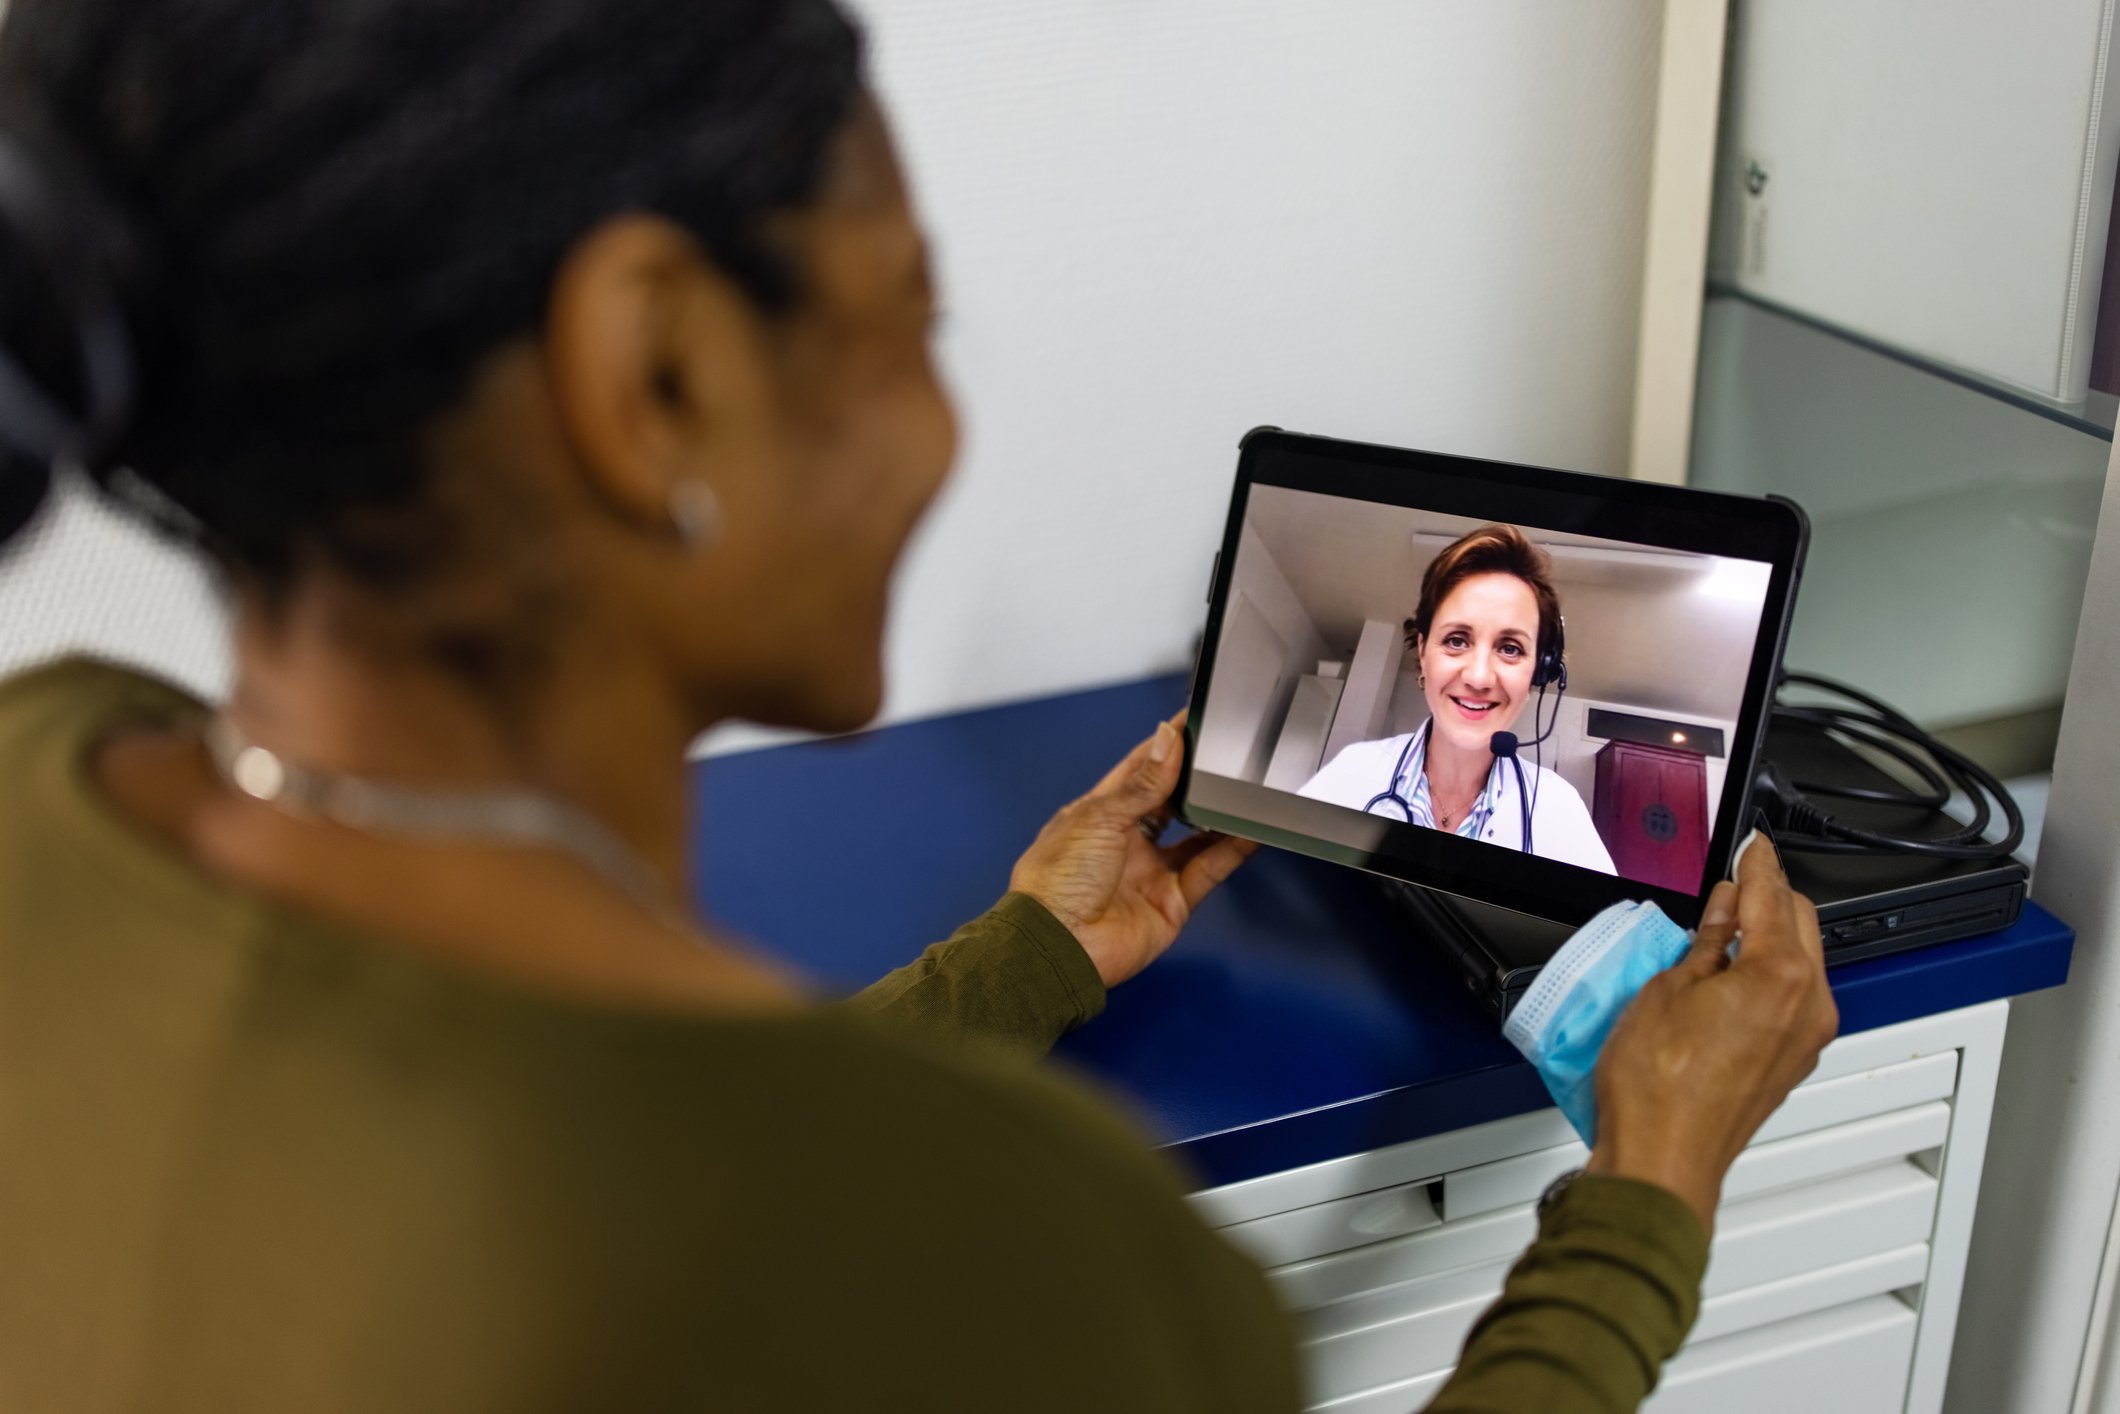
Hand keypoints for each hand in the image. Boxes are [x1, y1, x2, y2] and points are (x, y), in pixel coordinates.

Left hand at [1009, 712, 1259, 987]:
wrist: (1059, 946)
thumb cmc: (1057, 881)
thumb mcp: (1099, 817)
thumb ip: (1143, 783)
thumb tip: (1168, 738)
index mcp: (1099, 813)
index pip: (1140, 770)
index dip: (1167, 746)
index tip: (1193, 721)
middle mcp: (1127, 840)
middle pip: (1172, 802)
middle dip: (1197, 779)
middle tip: (1227, 753)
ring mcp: (1151, 871)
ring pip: (1197, 836)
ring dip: (1220, 815)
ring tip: (1246, 787)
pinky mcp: (1173, 902)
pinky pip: (1210, 870)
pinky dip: (1233, 851)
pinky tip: (1252, 830)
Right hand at [1585, 836, 1838, 1230]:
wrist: (1662, 1158)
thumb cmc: (1657, 1085)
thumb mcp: (1667, 989)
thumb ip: (1707, 942)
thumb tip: (1724, 912)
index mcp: (1780, 976)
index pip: (1772, 895)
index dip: (1756, 862)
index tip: (1751, 844)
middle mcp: (1808, 1005)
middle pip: (1801, 924)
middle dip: (1769, 897)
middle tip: (1731, 883)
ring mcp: (1805, 1038)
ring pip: (1800, 962)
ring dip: (1769, 937)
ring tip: (1719, 930)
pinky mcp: (1791, 1062)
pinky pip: (1791, 998)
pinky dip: (1769, 974)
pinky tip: (1728, 973)